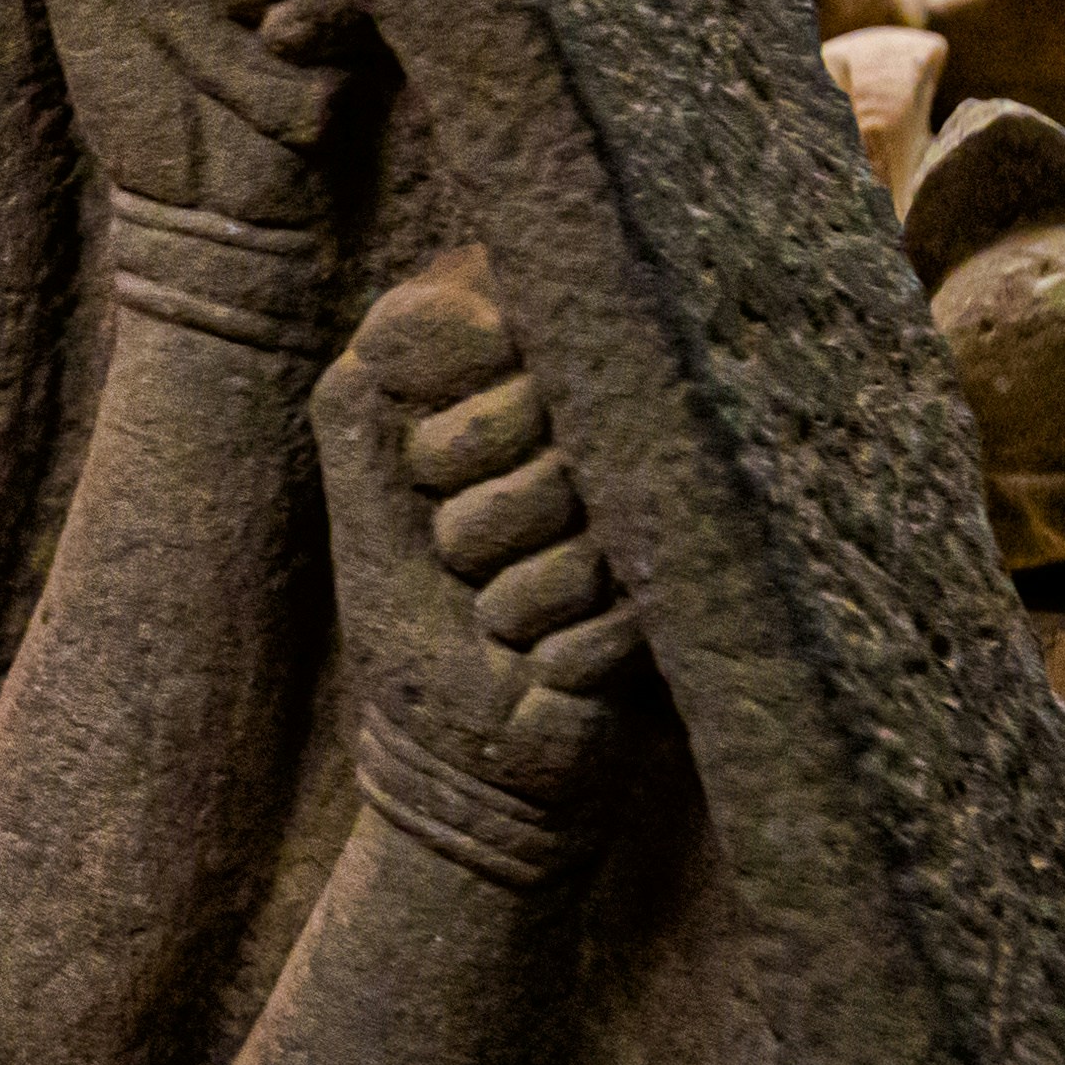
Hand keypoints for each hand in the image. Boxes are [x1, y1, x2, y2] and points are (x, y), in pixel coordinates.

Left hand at [321, 254, 644, 833]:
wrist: (459, 753)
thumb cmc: (410, 605)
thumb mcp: (363, 485)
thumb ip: (373, 385)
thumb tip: (425, 310)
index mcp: (553, 396)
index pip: (524, 341)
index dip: (466, 425)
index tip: (430, 473)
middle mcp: (629, 443)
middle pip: (560, 427)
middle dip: (479, 512)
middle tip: (461, 558)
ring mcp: (675, 522)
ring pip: (593, 520)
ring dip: (517, 590)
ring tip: (503, 617)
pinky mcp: (702, 608)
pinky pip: (625, 612)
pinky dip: (561, 651)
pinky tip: (549, 667)